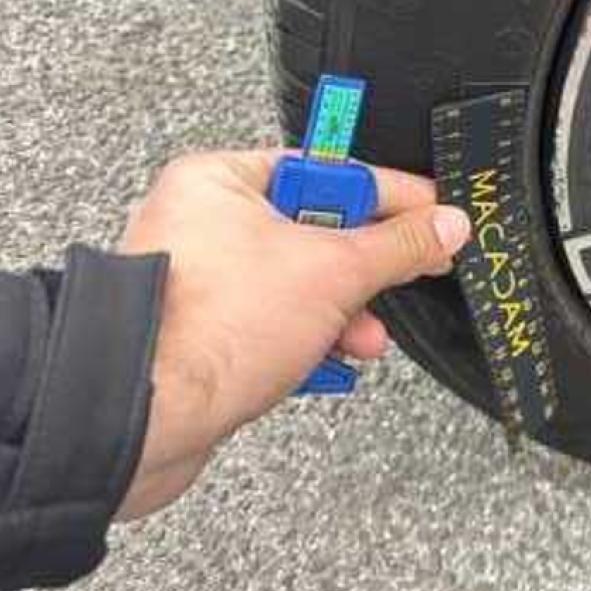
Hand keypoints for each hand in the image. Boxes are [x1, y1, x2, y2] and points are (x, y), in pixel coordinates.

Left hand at [112, 149, 469, 519]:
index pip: (327, 172)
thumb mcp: (334, 271)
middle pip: (315, 230)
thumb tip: (442, 226)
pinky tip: (328, 361)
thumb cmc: (209, 330)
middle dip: (365, 267)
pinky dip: (308, 342)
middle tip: (408, 272)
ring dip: (342, 313)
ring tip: (364, 335)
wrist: (148, 418)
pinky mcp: (203, 338)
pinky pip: (273, 326)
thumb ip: (398, 246)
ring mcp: (202, 286)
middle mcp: (203, 225)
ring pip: (297, 285)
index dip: (389, 194)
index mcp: (220, 181)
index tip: (432, 213)